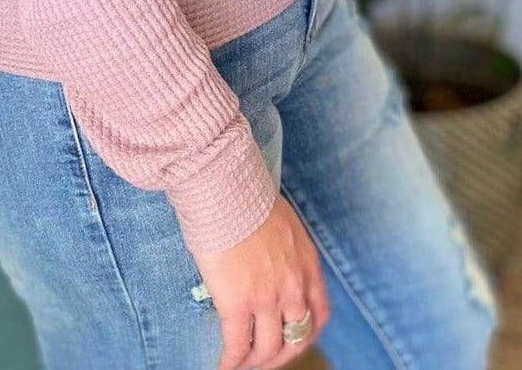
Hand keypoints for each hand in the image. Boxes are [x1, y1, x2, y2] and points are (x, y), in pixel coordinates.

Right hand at [193, 195, 329, 369]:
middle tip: (263, 358)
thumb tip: (266, 253)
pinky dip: (229, 361)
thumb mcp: (281, 220)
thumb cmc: (245, 193)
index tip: (291, 339)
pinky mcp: (237, 303)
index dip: (305, 334)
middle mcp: (294, 286)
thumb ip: (282, 245)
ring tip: (239, 364)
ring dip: (254, 362)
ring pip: (267, 348)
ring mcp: (268, 298)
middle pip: (296, 338)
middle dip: (280, 354)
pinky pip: (236, 344)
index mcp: (307, 263)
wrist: (225, 187)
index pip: (318, 313)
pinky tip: (221, 366)